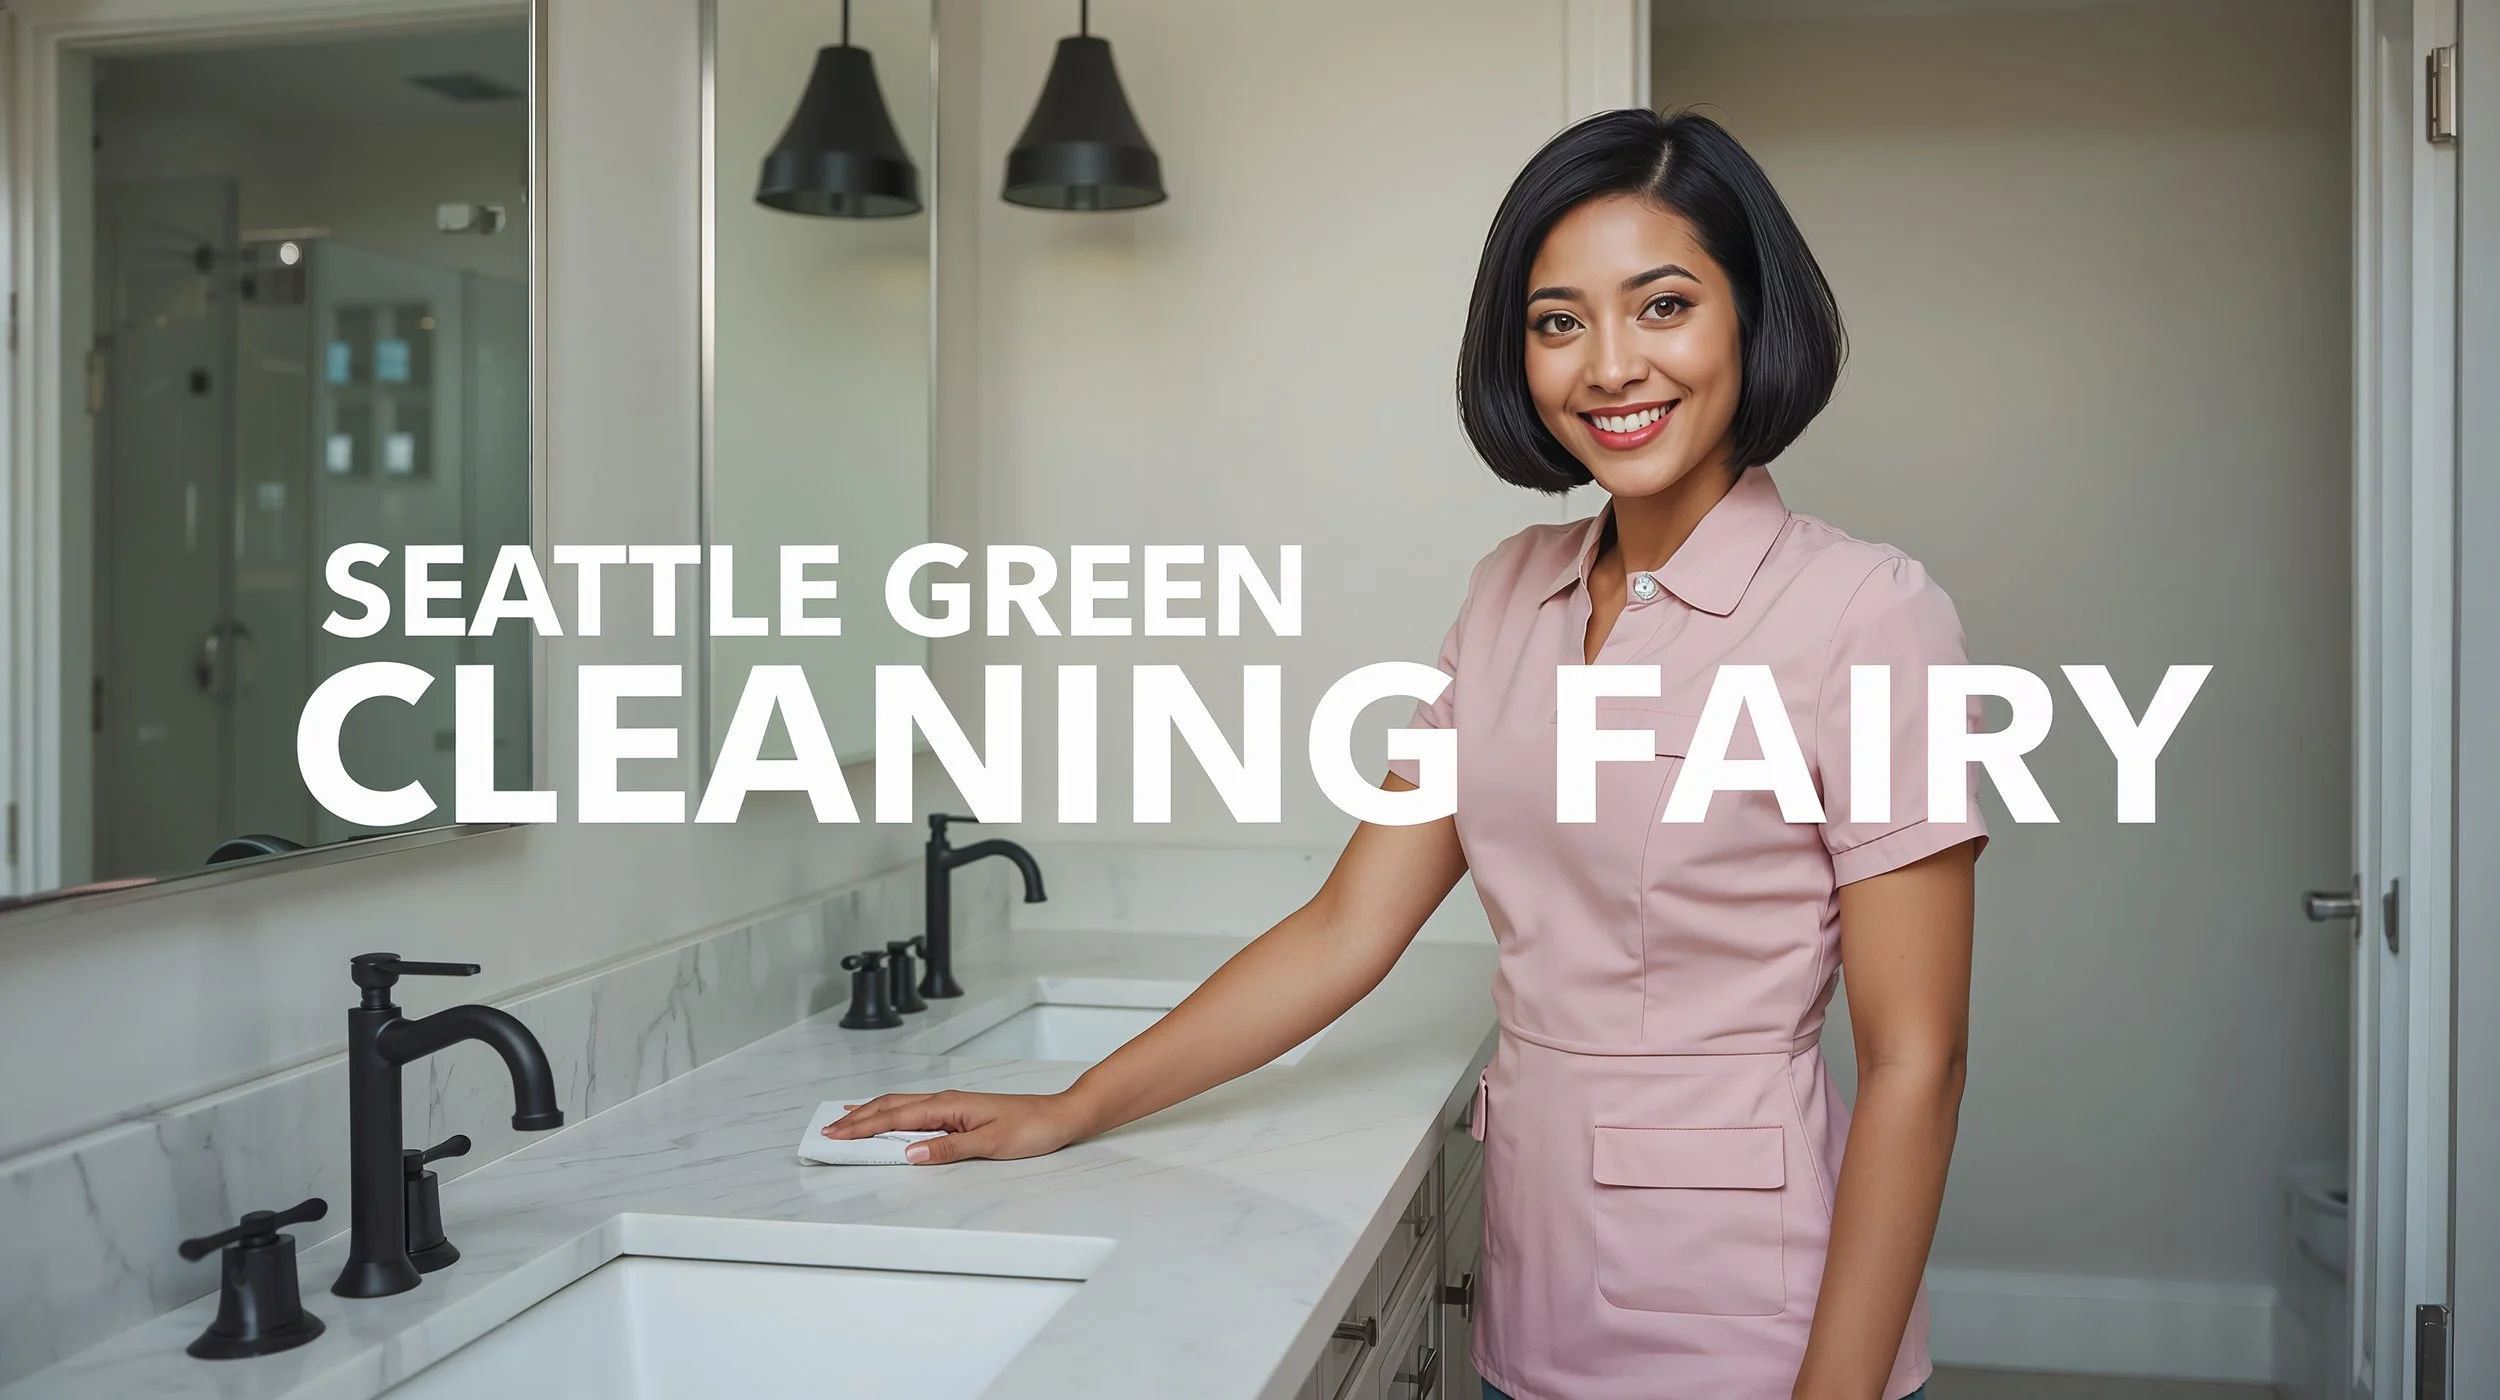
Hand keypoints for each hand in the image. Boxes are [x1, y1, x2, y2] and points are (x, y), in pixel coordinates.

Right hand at [821, 1089, 1088, 1163]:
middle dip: (858, 1119)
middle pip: (892, 1107)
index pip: (896, 1118)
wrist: (1060, 1116)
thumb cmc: (1032, 1127)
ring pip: (901, 1106)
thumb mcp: (990, 1143)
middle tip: (828, 1131)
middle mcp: (946, 1101)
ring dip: (871, 1114)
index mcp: (948, 1105)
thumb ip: (949, 1149)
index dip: (863, 1128)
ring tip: (845, 1120)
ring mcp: (952, 1105)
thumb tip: (911, 1154)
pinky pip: (916, 1112)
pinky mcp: (959, 1113)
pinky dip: (893, 1115)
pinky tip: (889, 1118)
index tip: (835, 1135)